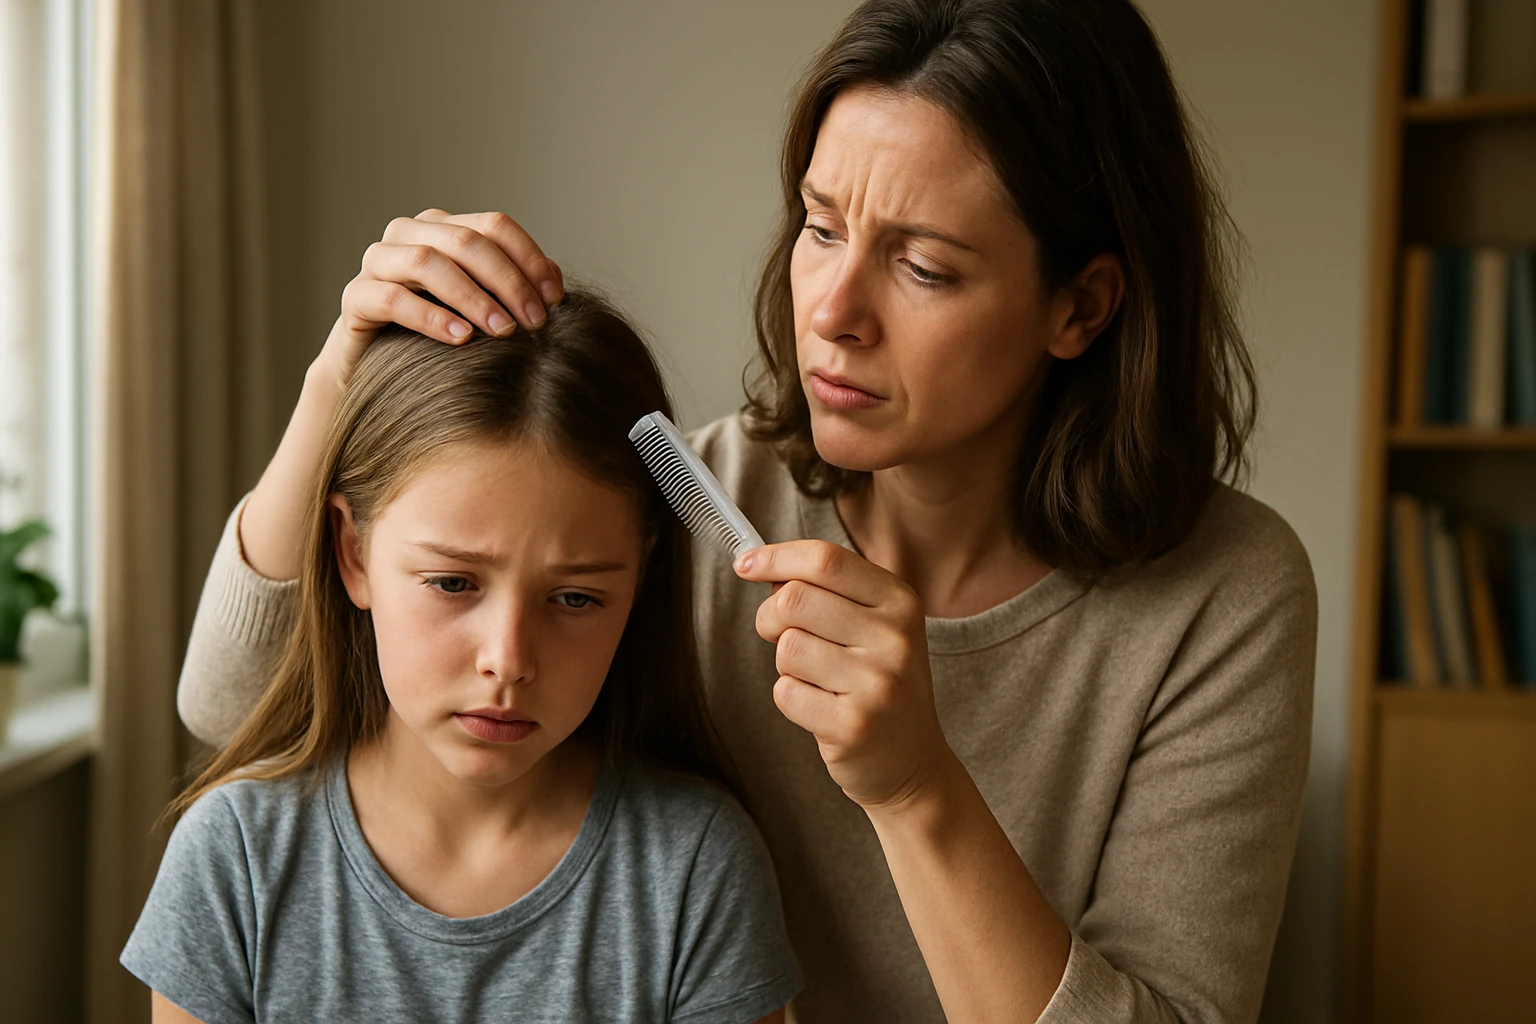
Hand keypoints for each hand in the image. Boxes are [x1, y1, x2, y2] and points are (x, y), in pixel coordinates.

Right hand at [312, 209, 563, 389]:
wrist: (376, 369)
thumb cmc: (439, 334)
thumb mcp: (482, 307)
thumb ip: (515, 287)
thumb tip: (555, 282)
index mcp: (444, 227)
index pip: (494, 225)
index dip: (529, 258)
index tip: (555, 299)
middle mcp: (408, 234)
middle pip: (466, 241)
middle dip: (508, 281)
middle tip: (535, 321)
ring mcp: (378, 261)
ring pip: (428, 262)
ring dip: (473, 297)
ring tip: (503, 331)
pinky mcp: (356, 296)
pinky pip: (393, 298)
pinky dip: (431, 317)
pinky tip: (461, 339)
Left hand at [736, 540, 952, 811]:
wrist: (912, 762)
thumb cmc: (876, 682)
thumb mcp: (872, 626)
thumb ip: (825, 591)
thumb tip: (757, 562)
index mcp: (900, 601)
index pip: (825, 560)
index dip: (776, 558)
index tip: (745, 564)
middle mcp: (895, 638)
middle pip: (795, 599)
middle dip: (770, 616)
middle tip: (778, 635)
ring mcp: (878, 683)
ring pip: (787, 647)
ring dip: (786, 664)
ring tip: (816, 679)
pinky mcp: (855, 725)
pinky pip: (786, 692)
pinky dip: (790, 698)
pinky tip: (819, 708)